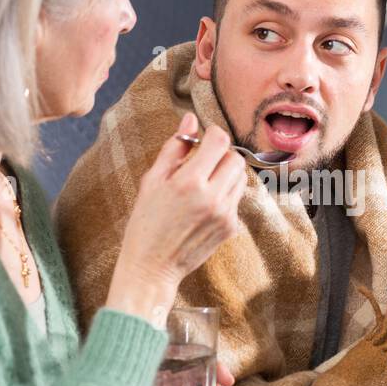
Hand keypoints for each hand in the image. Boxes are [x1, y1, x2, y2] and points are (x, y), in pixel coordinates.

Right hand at [107, 113, 246, 319]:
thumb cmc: (146, 220)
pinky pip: (236, 198)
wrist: (152, 266)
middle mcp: (212, 197)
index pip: (219, 141)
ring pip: (240, 178)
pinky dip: (224, 194)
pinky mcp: (230, 227)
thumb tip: (190, 119)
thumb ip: (174, 147)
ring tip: (204, 182)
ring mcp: (225, 214)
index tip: (203, 138)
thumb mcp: (152, 180)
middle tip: (203, 161)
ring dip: (226, 173)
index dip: (212, 134)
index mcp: (189, 181)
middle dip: (221, 154)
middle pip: (235, 158)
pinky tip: (203, 205)